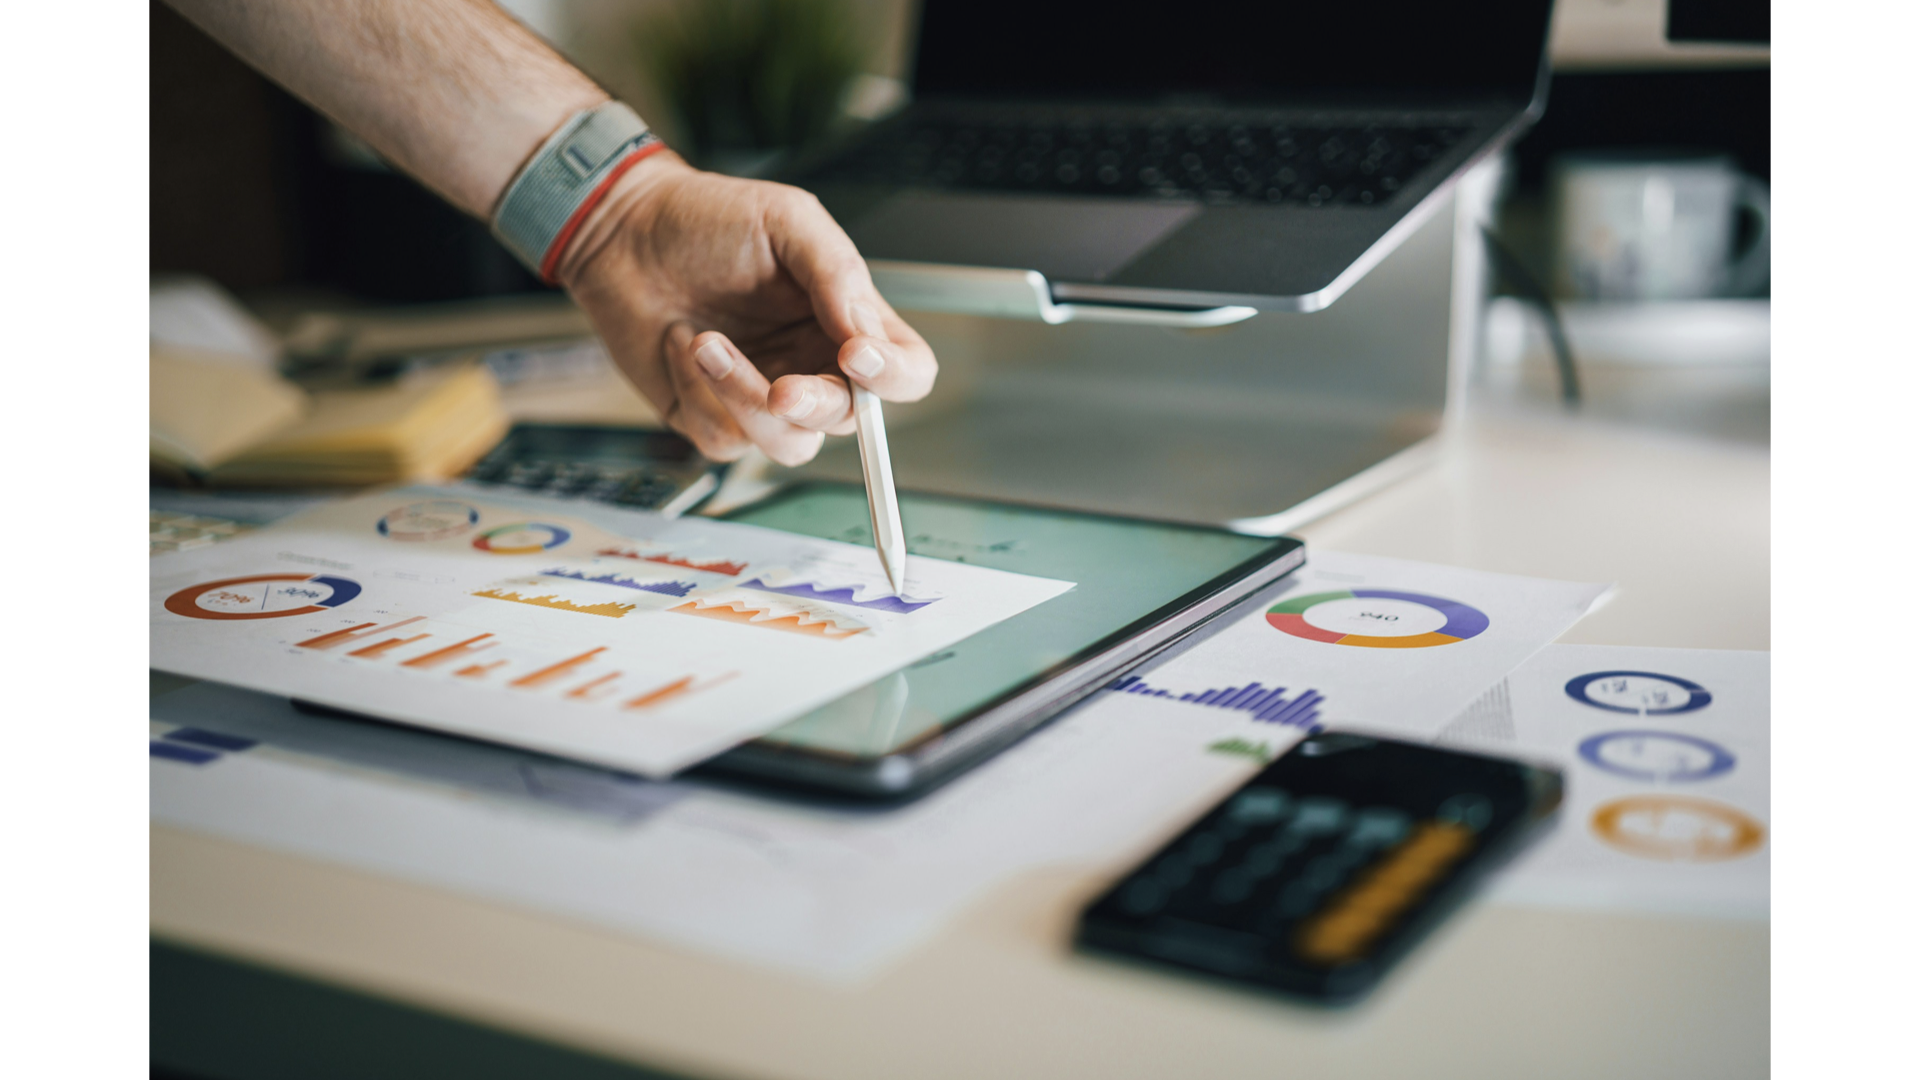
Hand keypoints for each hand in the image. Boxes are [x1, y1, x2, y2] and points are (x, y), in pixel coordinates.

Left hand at [555, 152, 936, 465]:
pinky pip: (725, 439)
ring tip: (706, 343)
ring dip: (747, 399)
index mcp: (846, 321)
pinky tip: (682, 348)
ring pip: (790, 444)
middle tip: (783, 387)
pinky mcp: (712, 416)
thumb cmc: (707, 219)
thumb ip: (838, 272)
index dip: (894, 377)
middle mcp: (813, 365)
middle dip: (815, 405)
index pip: (906, 371)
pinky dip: (700, 395)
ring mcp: (763, 396)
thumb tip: (867, 334)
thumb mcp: (786, 220)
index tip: (858, 355)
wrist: (623, 232)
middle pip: (852, 421)